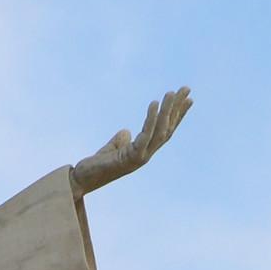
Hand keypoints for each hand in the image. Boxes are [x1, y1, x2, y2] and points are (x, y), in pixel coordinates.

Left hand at [71, 88, 191, 196]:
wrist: (81, 180)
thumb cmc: (95, 165)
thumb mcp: (112, 148)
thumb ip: (121, 140)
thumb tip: (126, 131)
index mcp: (143, 152)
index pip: (165, 131)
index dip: (177, 116)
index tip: (188, 98)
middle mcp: (145, 155)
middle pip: (167, 129)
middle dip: (177, 109)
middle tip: (186, 88)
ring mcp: (140, 158)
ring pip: (160, 132)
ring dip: (167, 111)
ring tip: (171, 92)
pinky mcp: (131, 159)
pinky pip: (145, 135)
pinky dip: (151, 119)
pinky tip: (154, 103)